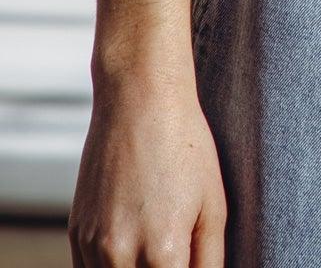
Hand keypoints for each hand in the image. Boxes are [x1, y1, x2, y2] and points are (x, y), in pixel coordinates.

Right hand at [68, 74, 226, 265]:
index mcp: (163, 252)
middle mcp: (121, 255)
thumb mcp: (214, 206)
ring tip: (154, 246)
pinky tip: (132, 253)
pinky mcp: (76, 233)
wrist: (139, 98)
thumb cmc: (186, 147)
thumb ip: (209, 263)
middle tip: (172, 257)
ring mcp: (93, 245)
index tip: (186, 264)